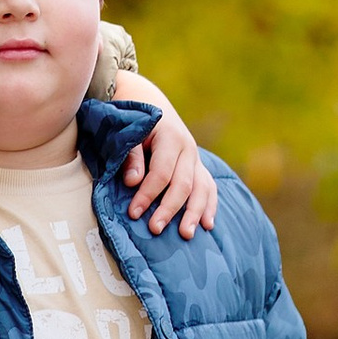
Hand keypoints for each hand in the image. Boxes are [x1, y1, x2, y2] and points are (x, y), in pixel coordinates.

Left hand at [121, 107, 217, 238]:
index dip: (148, 194)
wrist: (149, 104)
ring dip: (194, 212)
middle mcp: (187, 148)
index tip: (133, 213)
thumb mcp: (128, 132)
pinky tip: (207, 225)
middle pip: (183, 184)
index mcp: (169, 137)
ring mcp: (196, 158)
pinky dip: (209, 206)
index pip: (161, 172)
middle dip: (169, 209)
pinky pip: (209, 187)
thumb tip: (133, 182)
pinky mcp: (198, 167)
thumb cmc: (133, 122)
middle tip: (155, 229)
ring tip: (186, 234)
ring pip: (201, 188)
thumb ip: (131, 155)